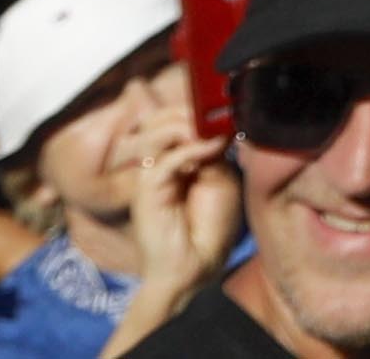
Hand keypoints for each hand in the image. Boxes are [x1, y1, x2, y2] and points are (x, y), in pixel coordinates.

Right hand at [126, 123, 241, 300]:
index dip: (195, 109)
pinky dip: (189, 149)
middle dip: (188, 111)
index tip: (223, 105)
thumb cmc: (210, 228)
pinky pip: (163, 158)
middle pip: (159, 120)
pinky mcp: (146, 191)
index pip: (173, 120)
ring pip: (155, 132)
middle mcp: (157, 165)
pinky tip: (209, 150)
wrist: (197, 265)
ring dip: (186, 124)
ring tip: (210, 131)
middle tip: (215, 114)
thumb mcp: (220, 179)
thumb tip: (216, 125)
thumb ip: (214, 152)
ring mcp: (149, 176)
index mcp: (174, 160)